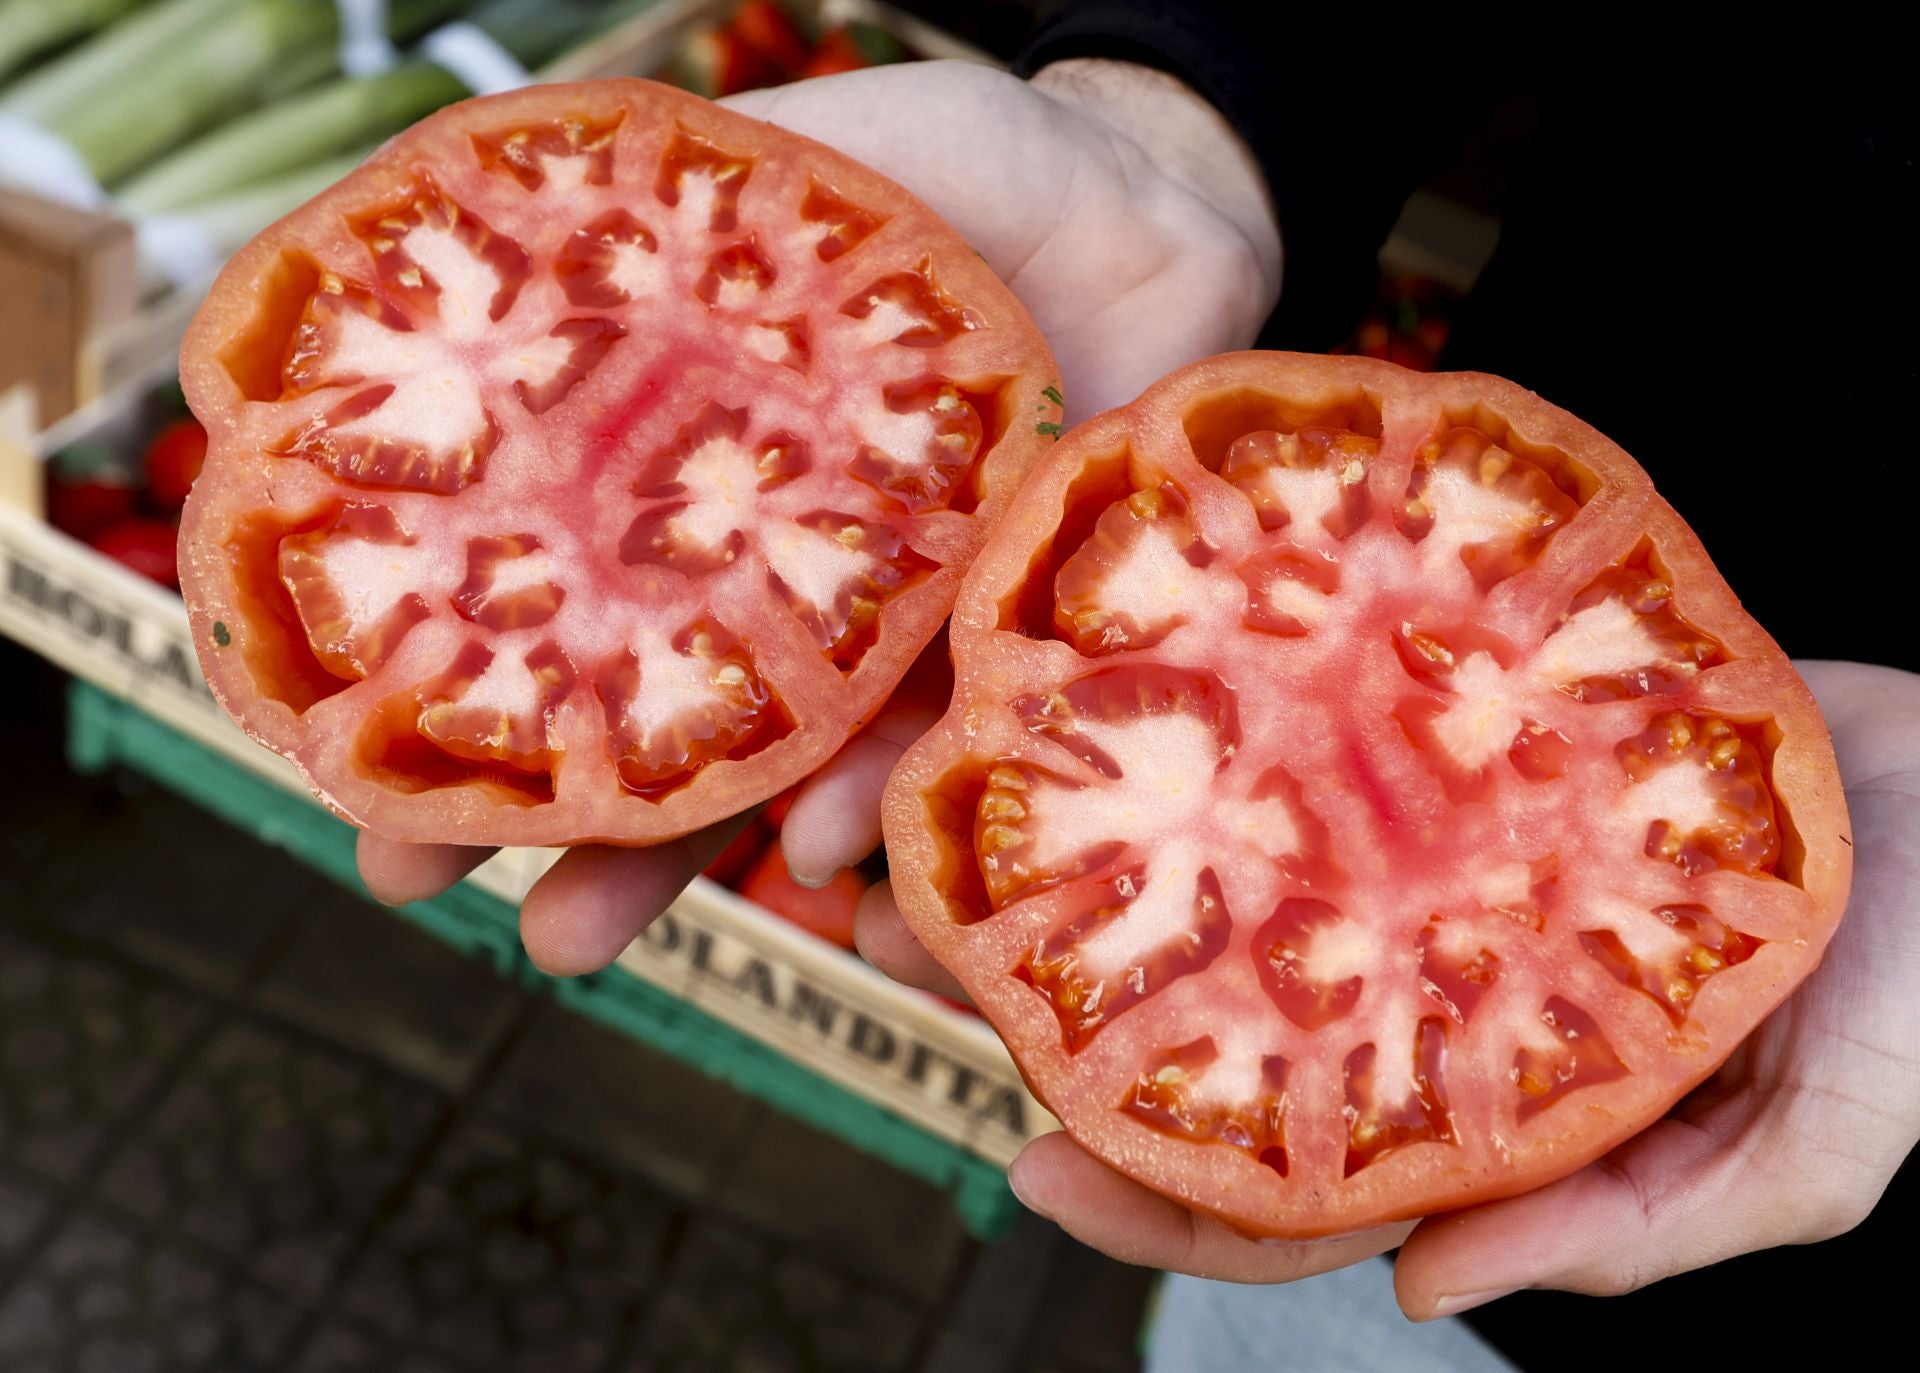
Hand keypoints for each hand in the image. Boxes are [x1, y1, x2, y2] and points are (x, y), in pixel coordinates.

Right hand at [356, 58, 1280, 971]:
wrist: (1155, 202)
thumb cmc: (963, 172)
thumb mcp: (791, 155)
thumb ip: (658, 216)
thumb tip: (463, 227)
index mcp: (696, 470)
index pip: (551, 588)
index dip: (448, 673)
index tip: (344, 758)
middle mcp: (777, 572)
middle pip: (640, 715)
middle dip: (514, 804)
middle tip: (416, 889)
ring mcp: (889, 624)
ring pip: (768, 771)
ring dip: (674, 864)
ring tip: (574, 940)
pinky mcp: (1006, 640)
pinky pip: (941, 751)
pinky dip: (885, 816)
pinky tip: (830, 859)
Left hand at [863, 661, 1919, 1290]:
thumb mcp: (1820, 1147)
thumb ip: (1633, 1224)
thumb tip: (1415, 1282)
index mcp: (1493, 1105)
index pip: (1288, 1185)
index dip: (1156, 1198)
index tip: (1026, 1161)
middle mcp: (1437, 984)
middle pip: (1221, 1019)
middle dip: (1069, 1004)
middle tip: (917, 955)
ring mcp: (1442, 857)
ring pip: (1242, 871)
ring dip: (1110, 854)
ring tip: (973, 817)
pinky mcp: (1466, 739)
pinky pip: (1328, 739)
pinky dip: (1238, 727)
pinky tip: (1142, 692)